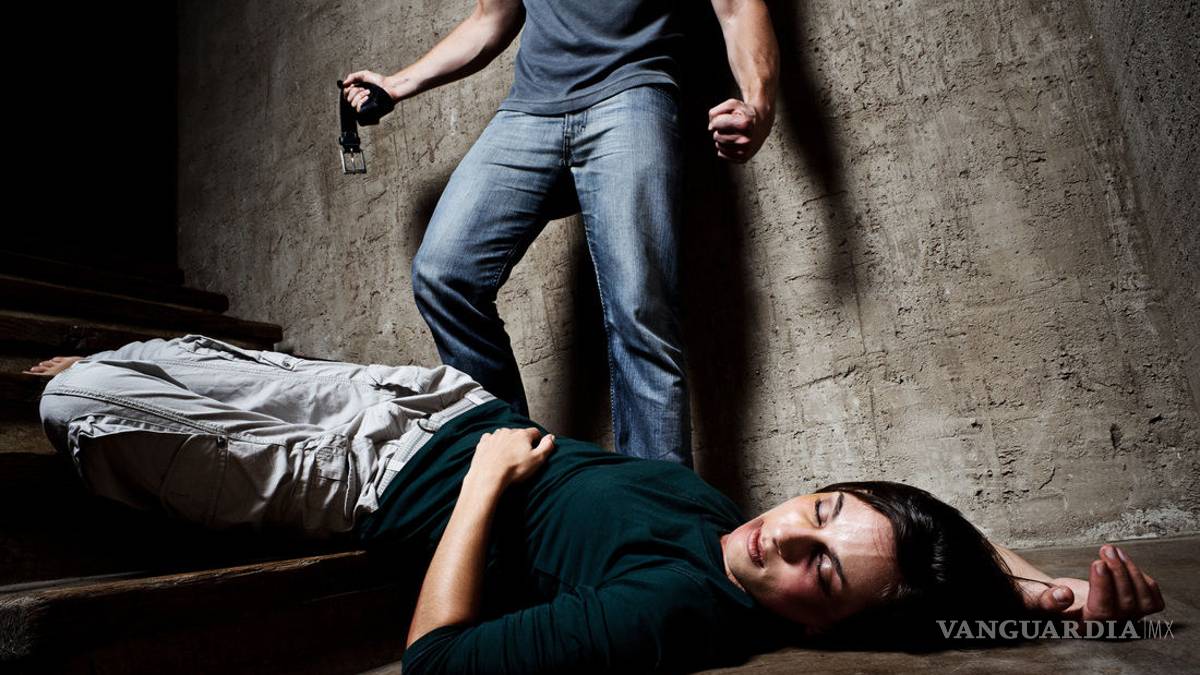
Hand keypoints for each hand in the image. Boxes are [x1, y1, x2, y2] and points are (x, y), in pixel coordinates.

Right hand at [342, 69, 395, 111]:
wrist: (388, 87)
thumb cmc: (378, 81)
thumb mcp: (364, 75)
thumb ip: (352, 77)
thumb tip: (343, 84)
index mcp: (357, 92)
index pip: (345, 94)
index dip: (348, 89)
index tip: (355, 85)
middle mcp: (359, 100)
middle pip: (347, 98)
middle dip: (355, 91)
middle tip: (365, 89)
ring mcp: (363, 106)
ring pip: (351, 104)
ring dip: (359, 96)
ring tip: (368, 92)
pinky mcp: (367, 112)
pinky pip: (357, 109)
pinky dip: (361, 102)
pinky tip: (368, 98)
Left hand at [467, 427, 554, 488]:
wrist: (489, 477)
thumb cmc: (513, 469)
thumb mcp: (537, 460)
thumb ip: (546, 446)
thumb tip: (551, 437)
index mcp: (522, 434)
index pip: (535, 432)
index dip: (538, 441)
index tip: (536, 450)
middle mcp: (508, 431)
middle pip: (519, 433)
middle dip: (522, 442)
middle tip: (522, 457)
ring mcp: (494, 436)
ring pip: (504, 435)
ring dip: (507, 443)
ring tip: (508, 457)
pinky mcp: (483, 444)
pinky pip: (490, 439)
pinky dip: (493, 444)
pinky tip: (495, 454)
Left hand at [708, 98, 771, 162]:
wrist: (761, 123)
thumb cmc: (745, 114)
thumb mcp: (732, 104)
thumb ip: (716, 111)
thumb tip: (710, 128)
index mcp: (745, 124)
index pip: (716, 124)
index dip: (716, 120)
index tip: (723, 118)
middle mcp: (746, 139)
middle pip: (716, 136)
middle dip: (720, 130)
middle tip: (731, 127)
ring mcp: (745, 150)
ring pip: (718, 146)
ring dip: (722, 139)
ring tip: (733, 134)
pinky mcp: (743, 158)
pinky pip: (721, 154)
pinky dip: (724, 148)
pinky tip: (733, 142)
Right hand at [1030, 544, 1164, 621]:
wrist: (1061, 599)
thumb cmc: (1049, 598)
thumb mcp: (1037, 598)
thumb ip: (1047, 600)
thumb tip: (1064, 595)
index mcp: (1086, 627)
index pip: (1103, 611)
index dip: (1103, 587)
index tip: (1097, 563)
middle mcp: (1111, 627)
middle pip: (1125, 603)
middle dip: (1118, 572)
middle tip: (1106, 549)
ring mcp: (1127, 619)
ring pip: (1143, 601)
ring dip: (1131, 571)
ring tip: (1112, 550)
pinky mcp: (1137, 610)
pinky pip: (1153, 600)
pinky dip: (1144, 579)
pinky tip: (1125, 562)